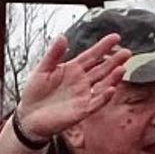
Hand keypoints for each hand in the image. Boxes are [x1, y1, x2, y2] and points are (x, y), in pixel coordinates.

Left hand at [12, 33, 130, 142]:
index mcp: (72, 69)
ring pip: (102, 84)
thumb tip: (62, 36)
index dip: (103, 47)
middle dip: (114, 61)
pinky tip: (110, 89)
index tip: (115, 37)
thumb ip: (53, 54)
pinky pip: (95, 103)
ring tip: (122, 68)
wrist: (27, 117)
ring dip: (112, 78)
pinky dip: (103, 97)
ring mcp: (82, 95)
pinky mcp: (81, 110)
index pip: (91, 56)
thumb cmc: (34, 93)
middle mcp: (81, 81)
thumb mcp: (41, 70)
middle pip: (101, 69)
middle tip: (127, 52)